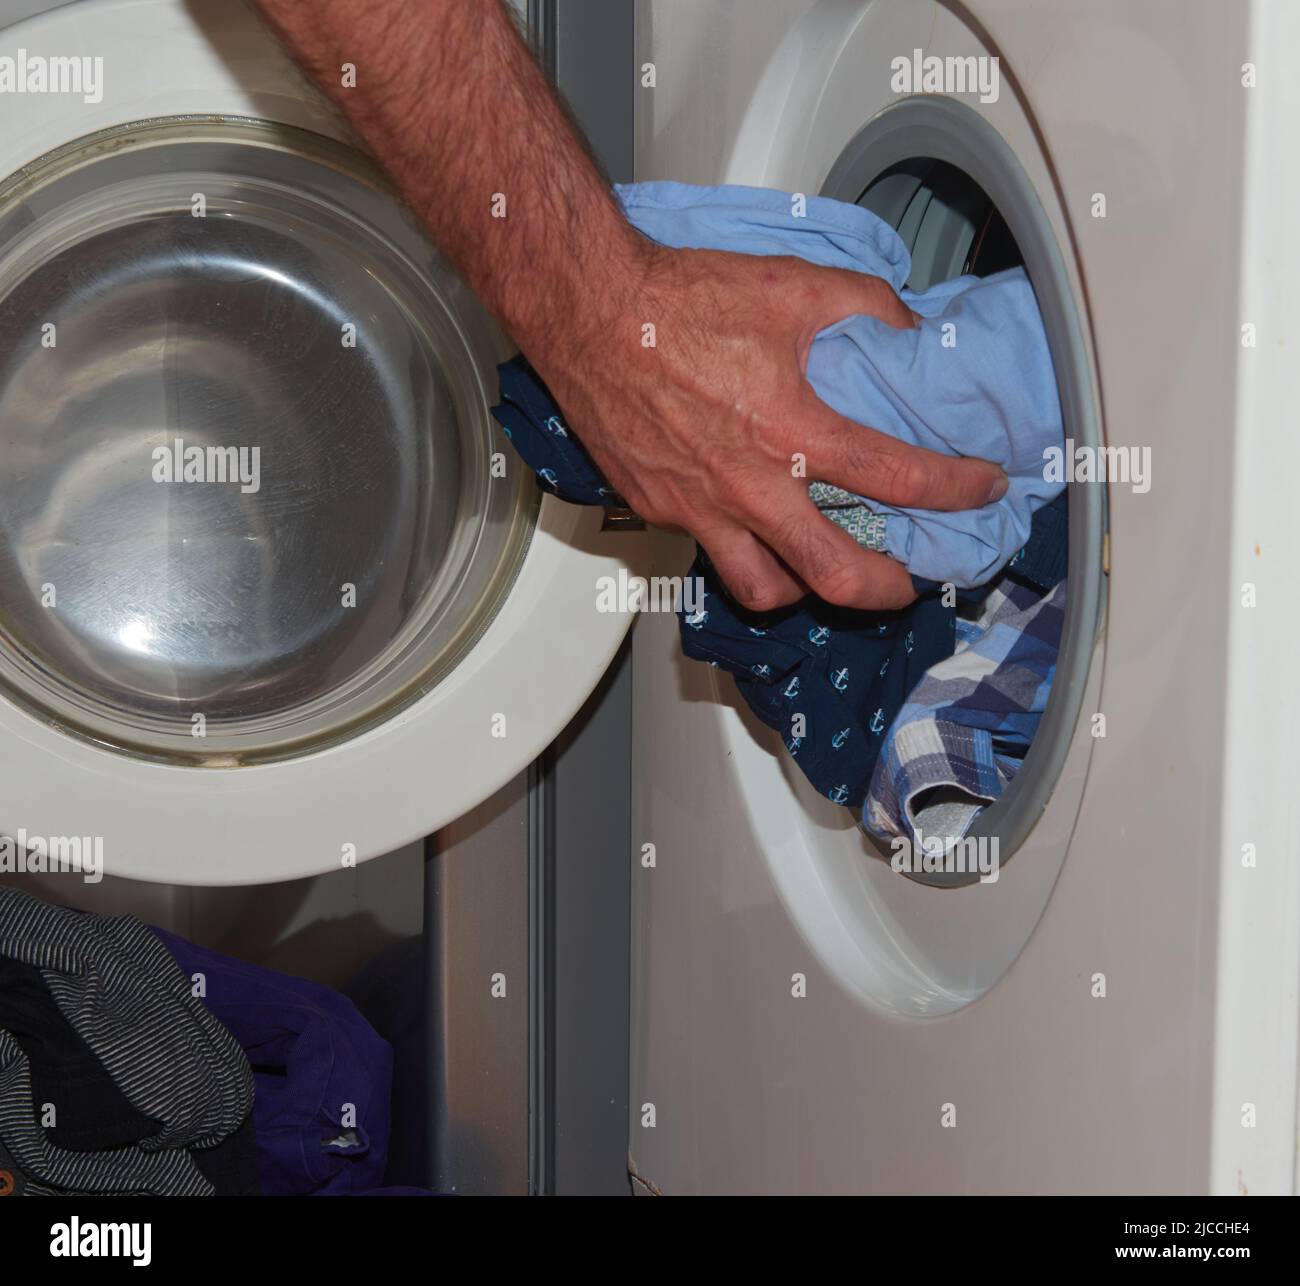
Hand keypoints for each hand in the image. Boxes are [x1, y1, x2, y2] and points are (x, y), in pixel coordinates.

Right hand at [531, 243, 1007, 611]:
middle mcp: (748, 484)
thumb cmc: (680, 300)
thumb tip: (908, 329)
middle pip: (836, 575)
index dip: (957, 488)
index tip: (980, 487)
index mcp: (791, 429)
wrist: (589, 312)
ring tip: (826, 565)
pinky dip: (744, 551)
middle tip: (915, 578)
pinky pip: (710, 555)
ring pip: (766, 590)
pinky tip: (755, 523)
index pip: (899, 479)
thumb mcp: (792, 285)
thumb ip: (866, 306)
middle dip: (892, 589)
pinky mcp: (660, 511)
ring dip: (808, 587)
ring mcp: (699, 508)